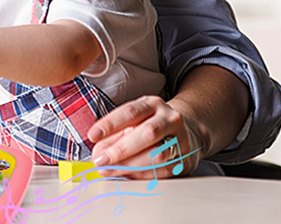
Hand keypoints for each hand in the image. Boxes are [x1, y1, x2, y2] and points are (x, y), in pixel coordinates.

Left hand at [87, 95, 204, 179]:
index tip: (93, 135)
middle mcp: (170, 119)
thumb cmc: (153, 124)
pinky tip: (126, 175)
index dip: (110, 124)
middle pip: (147, 133)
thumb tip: (98, 151)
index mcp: (153, 104)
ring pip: (157, 155)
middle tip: (100, 160)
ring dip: (129, 165)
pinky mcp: (185, 160)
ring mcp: (181, 140)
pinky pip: (162, 171)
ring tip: (109, 170)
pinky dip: (141, 175)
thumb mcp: (136, 119)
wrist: (188, 131)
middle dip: (120, 149)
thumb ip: (116, 133)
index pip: (131, 112)